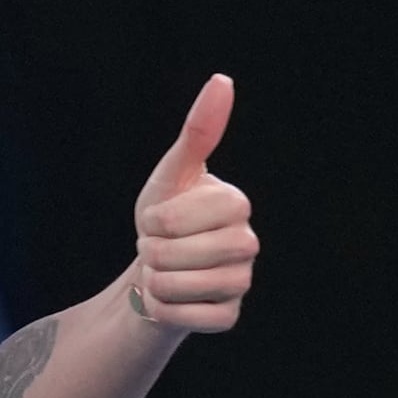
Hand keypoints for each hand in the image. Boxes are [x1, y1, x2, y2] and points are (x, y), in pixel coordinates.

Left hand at [129, 74, 255, 332]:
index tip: (159, 218)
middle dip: (154, 250)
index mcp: (237, 205)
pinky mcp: (228, 317)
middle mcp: (248, 244)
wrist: (150, 271)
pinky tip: (168, 300)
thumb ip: (199, 131)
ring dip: (156, 280)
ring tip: (162, 272)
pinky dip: (164, 309)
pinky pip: (189, 317)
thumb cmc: (162, 217)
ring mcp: (242, 282)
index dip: (165, 217)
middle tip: (156, 247)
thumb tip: (223, 80)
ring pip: (186, 286)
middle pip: (188, 251)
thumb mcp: (172, 174)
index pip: (200, 211)